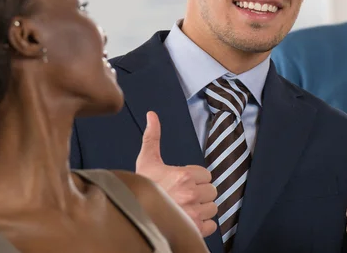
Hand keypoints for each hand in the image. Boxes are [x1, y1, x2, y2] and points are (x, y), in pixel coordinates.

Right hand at [136, 111, 217, 236]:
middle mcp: (191, 194)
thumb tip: (152, 115)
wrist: (134, 213)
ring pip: (212, 208)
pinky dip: (203, 225)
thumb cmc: (141, 188)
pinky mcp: (195, 230)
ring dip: (203, 208)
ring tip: (186, 208)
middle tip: (185, 196)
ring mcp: (194, 213)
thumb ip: (152, 137)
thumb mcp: (146, 160)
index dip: (195, 179)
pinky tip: (190, 220)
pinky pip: (212, 225)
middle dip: (201, 193)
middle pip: (212, 191)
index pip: (206, 175)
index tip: (183, 182)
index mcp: (184, 176)